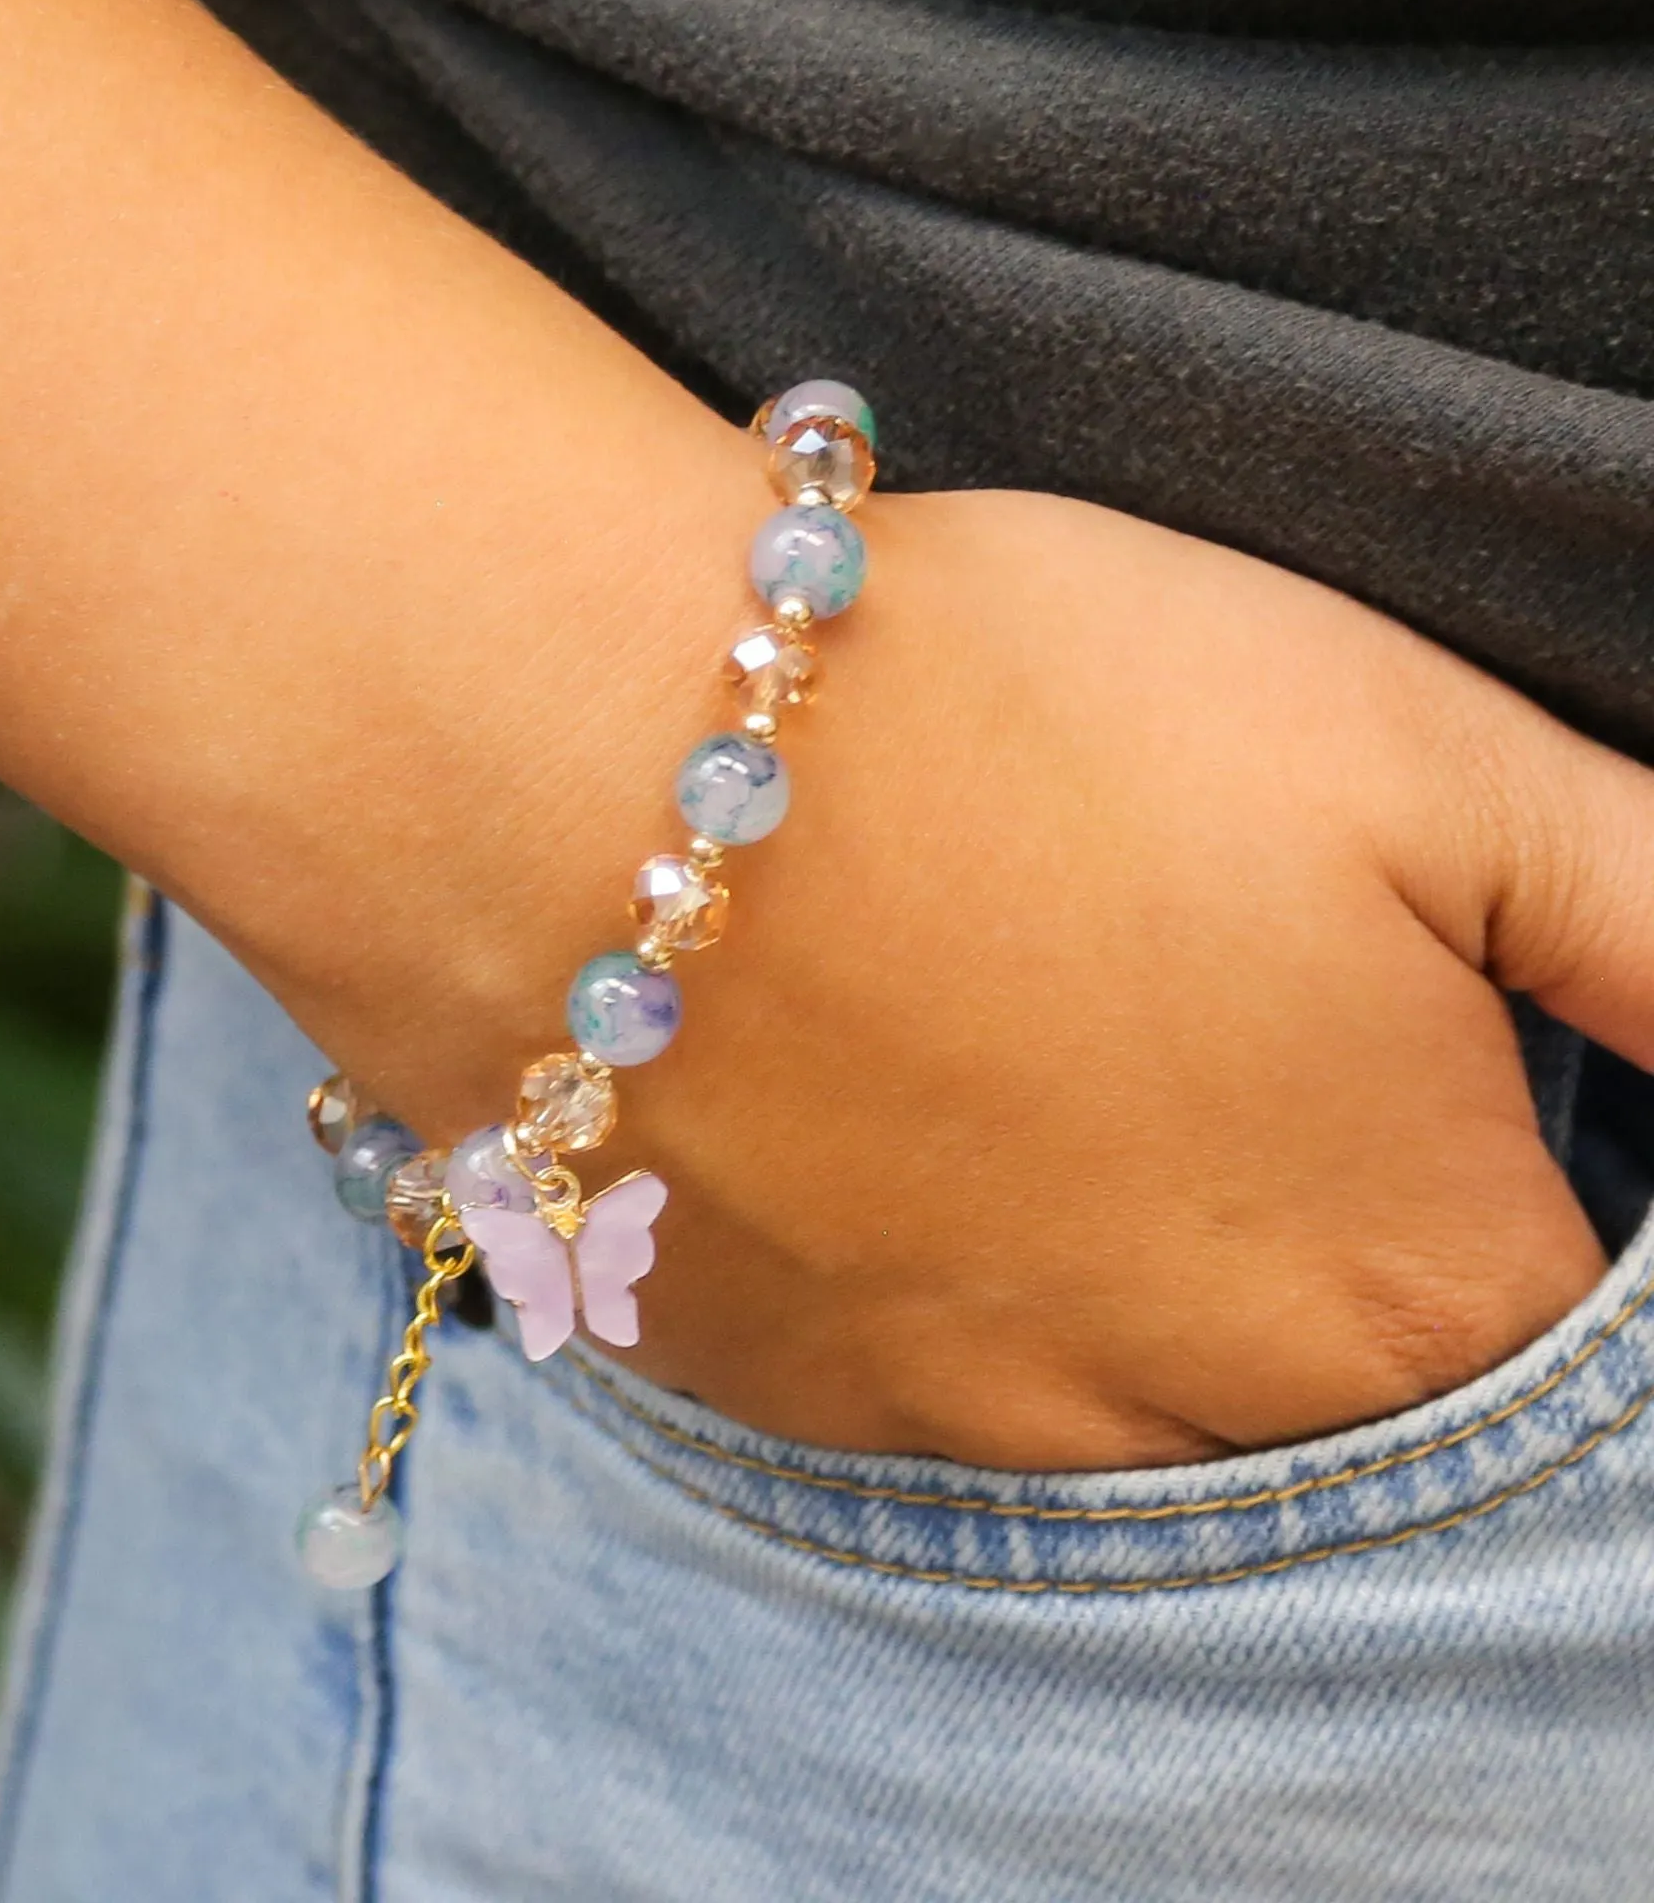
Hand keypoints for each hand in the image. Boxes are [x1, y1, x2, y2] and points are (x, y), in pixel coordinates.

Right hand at [604, 487, 1652, 1467]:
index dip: (1501, 1178)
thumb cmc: (1023, 721)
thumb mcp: (1423, 760)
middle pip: (1331, 1398)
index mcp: (1399, 1284)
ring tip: (1034, 1057)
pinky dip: (930, 1267)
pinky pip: (911, 1376)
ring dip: (1116, 1264)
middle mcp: (1188, 1418)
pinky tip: (879, 1102)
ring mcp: (957, 1424)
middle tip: (1193, 1035)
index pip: (1565, 1342)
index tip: (1403, 1056)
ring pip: (1115, 1404)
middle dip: (1308, 1238)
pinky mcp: (771, 1387)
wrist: (590, 756)